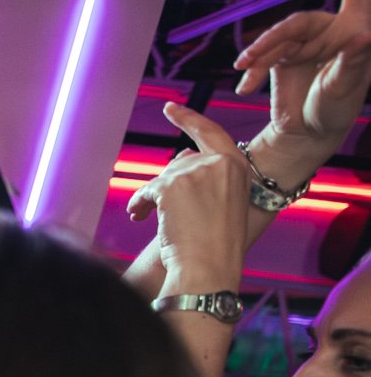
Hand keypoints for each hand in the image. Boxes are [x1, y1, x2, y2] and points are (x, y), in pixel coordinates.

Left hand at [127, 103, 248, 294]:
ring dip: (151, 198)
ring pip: (162, 177)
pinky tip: (139, 217)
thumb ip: (208, 176)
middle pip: (180, 163)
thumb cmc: (215, 244)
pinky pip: (147, 189)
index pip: (211, 133)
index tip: (171, 108)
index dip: (189, 120)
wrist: (208, 267)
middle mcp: (220, 163)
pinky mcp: (172, 185)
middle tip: (155, 210)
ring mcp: (196, 171)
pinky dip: (140, 203)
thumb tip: (180, 156)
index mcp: (238, 166)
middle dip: (165, 187)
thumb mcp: (223, 202)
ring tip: (145, 217)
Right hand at [234, 0, 370, 183]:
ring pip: (276, 41)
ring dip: (259, 55)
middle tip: (255, 55)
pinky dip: (252, 72)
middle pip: (297, 22)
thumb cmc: (336, 111)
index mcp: (353, 28)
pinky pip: (261, 58)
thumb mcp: (348, 89)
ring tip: (244, 70)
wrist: (307, 136)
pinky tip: (244, 86)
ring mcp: (303, 43)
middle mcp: (328, 30)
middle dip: (274, 38)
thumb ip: (353, 61)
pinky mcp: (280, 57)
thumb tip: (362, 34)